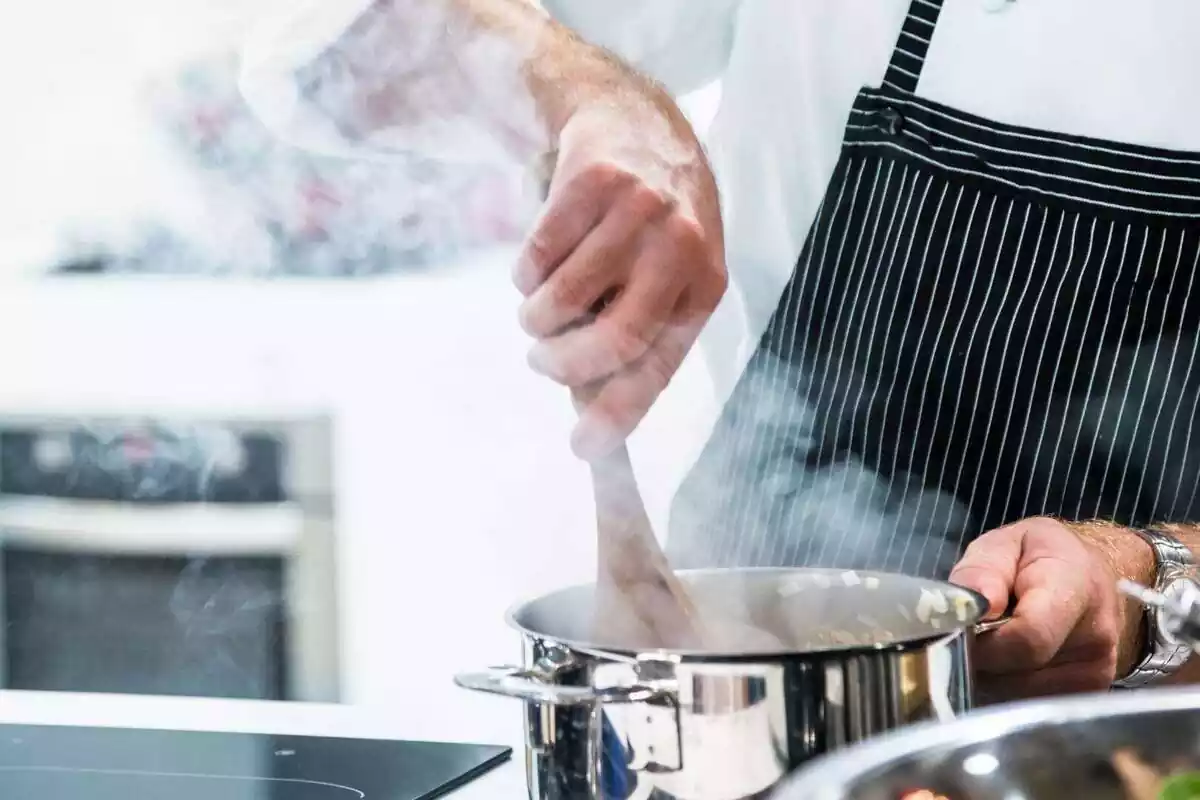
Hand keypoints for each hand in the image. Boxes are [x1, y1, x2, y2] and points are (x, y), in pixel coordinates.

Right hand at [513, 93, 726, 458]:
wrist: (635, 124)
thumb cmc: (652, 223)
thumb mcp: (667, 279)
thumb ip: (636, 340)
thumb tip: (594, 415)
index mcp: (704, 286)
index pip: (659, 365)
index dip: (619, 413)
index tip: (583, 448)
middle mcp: (680, 247)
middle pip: (616, 339)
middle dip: (565, 366)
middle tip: (542, 363)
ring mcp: (638, 210)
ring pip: (565, 298)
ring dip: (537, 319)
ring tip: (539, 311)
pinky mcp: (592, 181)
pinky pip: (537, 256)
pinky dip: (525, 275)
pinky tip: (539, 264)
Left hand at [948, 517, 1154, 702]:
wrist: (1090, 575)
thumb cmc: (1040, 556)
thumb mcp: (1007, 542)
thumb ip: (985, 568)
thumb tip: (973, 604)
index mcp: (1076, 588)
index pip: (1029, 638)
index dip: (983, 640)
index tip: (961, 627)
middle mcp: (1095, 638)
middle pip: (1017, 673)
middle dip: (980, 658)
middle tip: (971, 632)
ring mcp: (1096, 674)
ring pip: (1017, 696)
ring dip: (990, 676)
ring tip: (992, 642)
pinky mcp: (1087, 695)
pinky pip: (1028, 705)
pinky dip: (1005, 688)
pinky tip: (1006, 661)